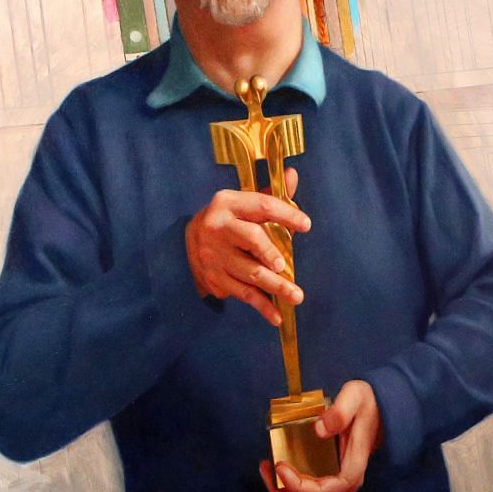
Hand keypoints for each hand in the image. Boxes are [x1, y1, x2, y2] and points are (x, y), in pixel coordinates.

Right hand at [186, 167, 308, 324]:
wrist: (186, 242)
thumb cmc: (228, 219)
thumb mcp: (243, 203)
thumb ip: (270, 194)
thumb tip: (292, 175)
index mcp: (228, 203)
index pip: (261, 205)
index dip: (285, 214)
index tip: (306, 225)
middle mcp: (218, 227)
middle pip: (250, 239)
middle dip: (270, 254)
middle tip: (286, 267)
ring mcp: (215, 255)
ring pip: (249, 272)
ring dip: (275, 286)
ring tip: (296, 296)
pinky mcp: (215, 277)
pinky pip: (242, 293)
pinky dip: (261, 306)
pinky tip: (277, 316)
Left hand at [259, 379, 380, 491]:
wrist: (378, 408)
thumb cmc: (368, 404)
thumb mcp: (357, 396)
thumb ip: (341, 411)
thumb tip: (320, 429)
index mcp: (354, 464)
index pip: (329, 488)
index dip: (302, 486)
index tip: (282, 467)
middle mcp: (346, 476)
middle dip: (288, 486)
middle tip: (270, 465)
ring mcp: (338, 475)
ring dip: (285, 486)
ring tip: (266, 467)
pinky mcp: (330, 469)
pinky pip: (310, 483)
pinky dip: (289, 479)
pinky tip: (275, 464)